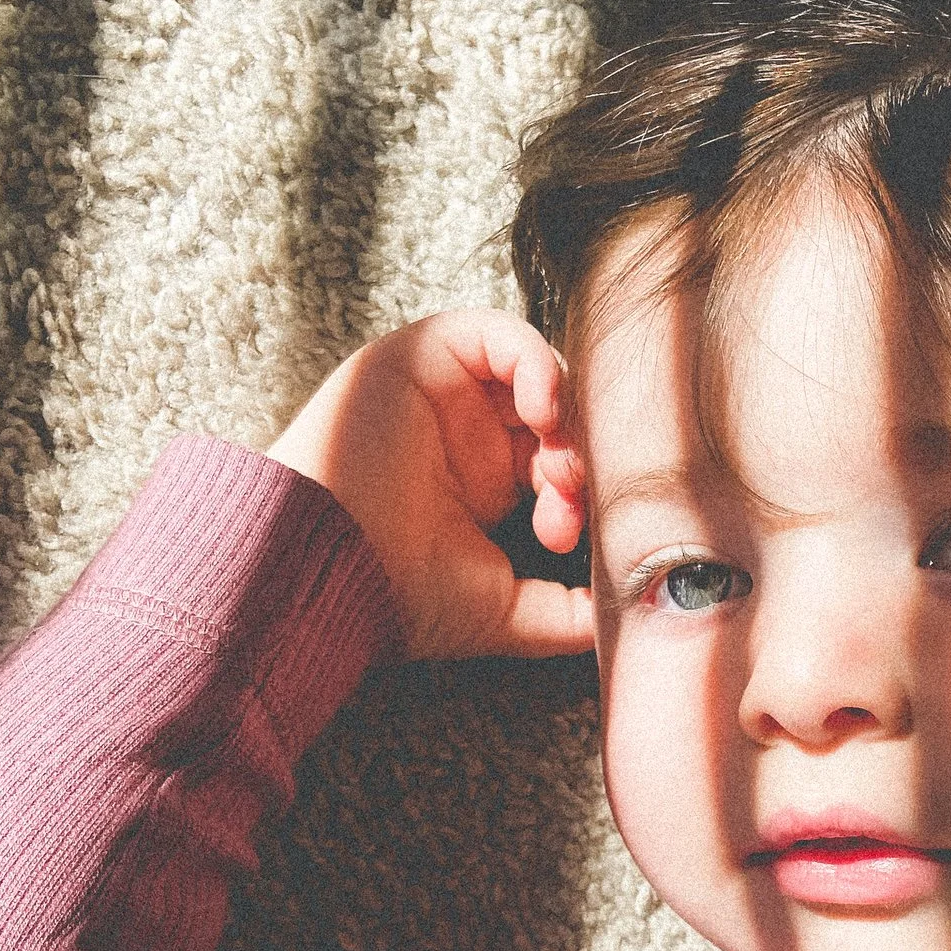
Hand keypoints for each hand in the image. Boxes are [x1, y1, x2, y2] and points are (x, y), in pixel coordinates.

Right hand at [265, 311, 591, 660]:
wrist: (322, 570)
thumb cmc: (395, 596)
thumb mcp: (504, 611)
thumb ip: (567, 613)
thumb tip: (628, 617)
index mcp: (488, 484)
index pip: (566, 460)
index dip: (582, 492)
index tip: (567, 538)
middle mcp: (471, 433)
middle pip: (560, 414)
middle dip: (577, 453)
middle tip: (569, 496)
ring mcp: (448, 392)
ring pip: (536, 371)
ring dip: (564, 409)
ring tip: (557, 456)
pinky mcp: (423, 356)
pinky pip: (497, 332)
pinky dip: (534, 361)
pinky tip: (541, 411)